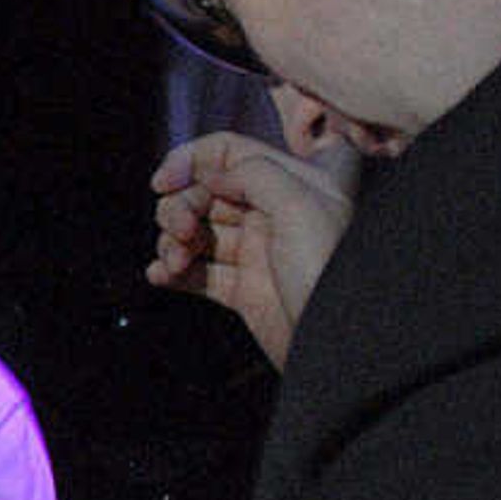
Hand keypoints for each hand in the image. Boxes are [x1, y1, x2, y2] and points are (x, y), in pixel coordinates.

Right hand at [148, 128, 362, 367]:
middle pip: (204, 193)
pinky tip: (161, 275)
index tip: (164, 183)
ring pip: (196, 232)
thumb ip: (253, 173)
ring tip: (172, 263)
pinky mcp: (244, 291)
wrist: (339, 347)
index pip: (229, 152)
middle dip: (179, 208)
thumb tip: (210, 173)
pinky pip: (197, 273)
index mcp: (291, 185)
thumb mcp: (298, 205)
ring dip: (171, 242)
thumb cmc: (329, 273)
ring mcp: (256, 253)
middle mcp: (272, 214)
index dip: (190, 161)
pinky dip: (171, 271)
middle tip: (179, 231)